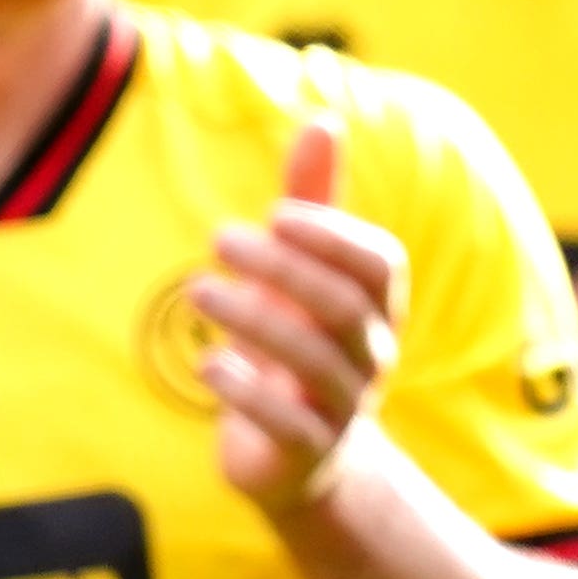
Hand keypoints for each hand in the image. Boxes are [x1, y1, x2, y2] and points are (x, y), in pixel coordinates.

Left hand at [194, 120, 408, 519]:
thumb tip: (323, 120)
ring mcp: (343, 408)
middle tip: (218, 238)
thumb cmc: (299, 342)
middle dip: (280, 267)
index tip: (276, 213)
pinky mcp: (308, 453)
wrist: (301, 458)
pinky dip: (245, 391)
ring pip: (313, 362)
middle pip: (342, 306)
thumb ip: (312, 201)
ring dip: (252, 319)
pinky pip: (287, 423)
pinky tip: (206, 364)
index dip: (333, 235)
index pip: (380, 263)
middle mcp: (372, 355)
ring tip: (196, 292)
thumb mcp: (301, 272)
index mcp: (377, 307)